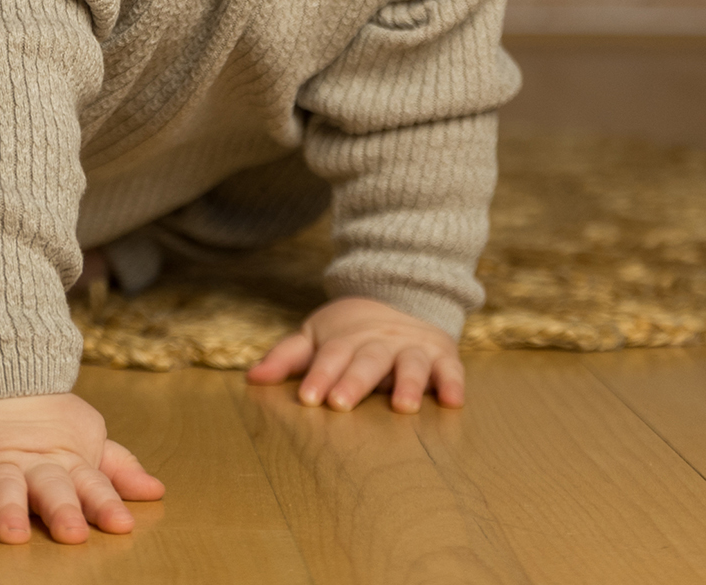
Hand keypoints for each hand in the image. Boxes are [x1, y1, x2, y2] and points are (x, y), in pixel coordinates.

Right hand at [0, 392, 164, 543]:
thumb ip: (118, 468)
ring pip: (1, 487)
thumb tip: (156, 492)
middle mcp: (31, 465)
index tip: (121, 524)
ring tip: (10, 533)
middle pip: (49, 487)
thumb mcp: (86, 439)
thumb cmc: (46, 421)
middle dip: (61, 510)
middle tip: (72, 532)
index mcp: (66, 462)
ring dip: (6, 508)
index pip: (91, 484)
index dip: (106, 503)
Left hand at [245, 296, 465, 412]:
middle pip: (367, 361)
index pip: (330, 357)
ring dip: (408, 383)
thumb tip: (252, 378)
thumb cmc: (350, 332)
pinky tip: (453, 401)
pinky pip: (451, 369)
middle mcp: (380, 343)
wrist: (401, 298)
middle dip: (354, 381)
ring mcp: (413, 349)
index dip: (319, 375)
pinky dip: (454, 383)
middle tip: (341, 403)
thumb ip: (287, 358)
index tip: (308, 397)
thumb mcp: (315, 337)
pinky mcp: (443, 356)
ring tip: (404, 407)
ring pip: (411, 365)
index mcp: (347, 340)